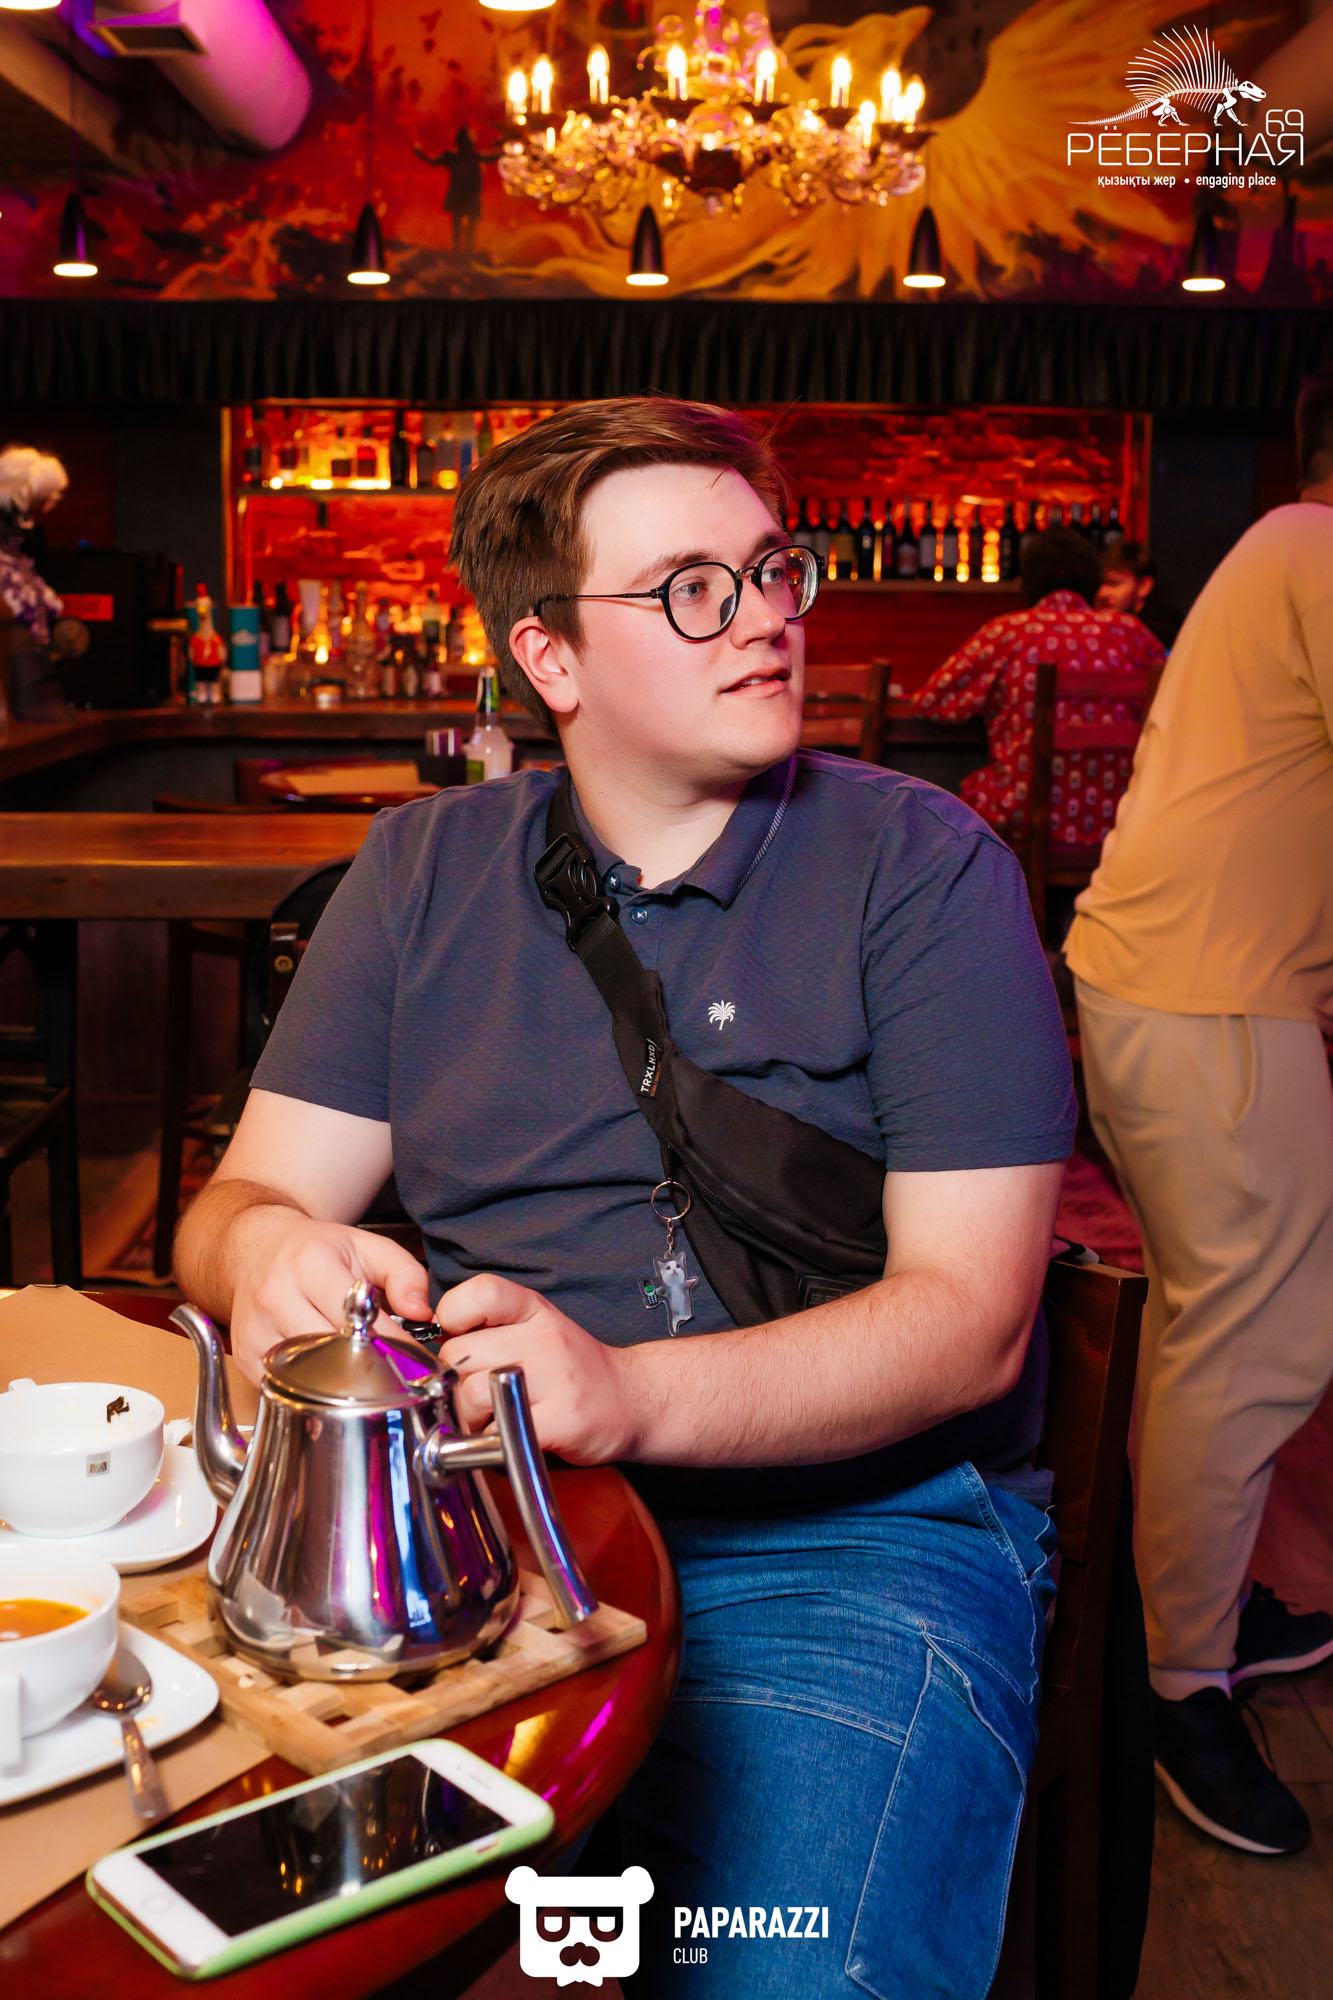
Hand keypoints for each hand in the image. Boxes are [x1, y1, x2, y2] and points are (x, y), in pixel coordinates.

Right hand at [227, 1206, 432, 1383]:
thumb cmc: (315, 1249)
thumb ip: (404, 1273)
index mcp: (309, 1264)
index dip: (391, 1342)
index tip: (415, 1359)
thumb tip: (422, 1313)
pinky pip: (286, 1385)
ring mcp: (255, 1328)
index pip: (357, 1318)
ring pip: (309, 1375)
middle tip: (394, 1373)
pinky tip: (328, 1376)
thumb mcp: (367, 1246)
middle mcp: (276, 1296)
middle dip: (367, 1366)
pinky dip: (312, 1388)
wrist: (256, 1247)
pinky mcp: (245, 1354)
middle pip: (331, 1352)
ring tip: (363, 1375)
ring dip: (340, 1381)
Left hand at [435, 1275, 643, 1464]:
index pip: (477, 1293)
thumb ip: (490, 1327)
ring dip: (471, 1416)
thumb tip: (431, 1342)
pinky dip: (493, 1441)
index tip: (458, 1336)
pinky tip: (512, 1434)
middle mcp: (544, 1338)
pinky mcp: (559, 1421)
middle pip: (459, 1354)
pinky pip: (497, 1432)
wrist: (632, 1400)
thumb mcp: (537, 1327)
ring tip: (494, 1416)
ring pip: (470, 1396)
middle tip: (477, 1392)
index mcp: (534, 1310)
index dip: (453, 1316)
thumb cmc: (574, 1368)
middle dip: (456, 1379)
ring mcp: (554, 1379)